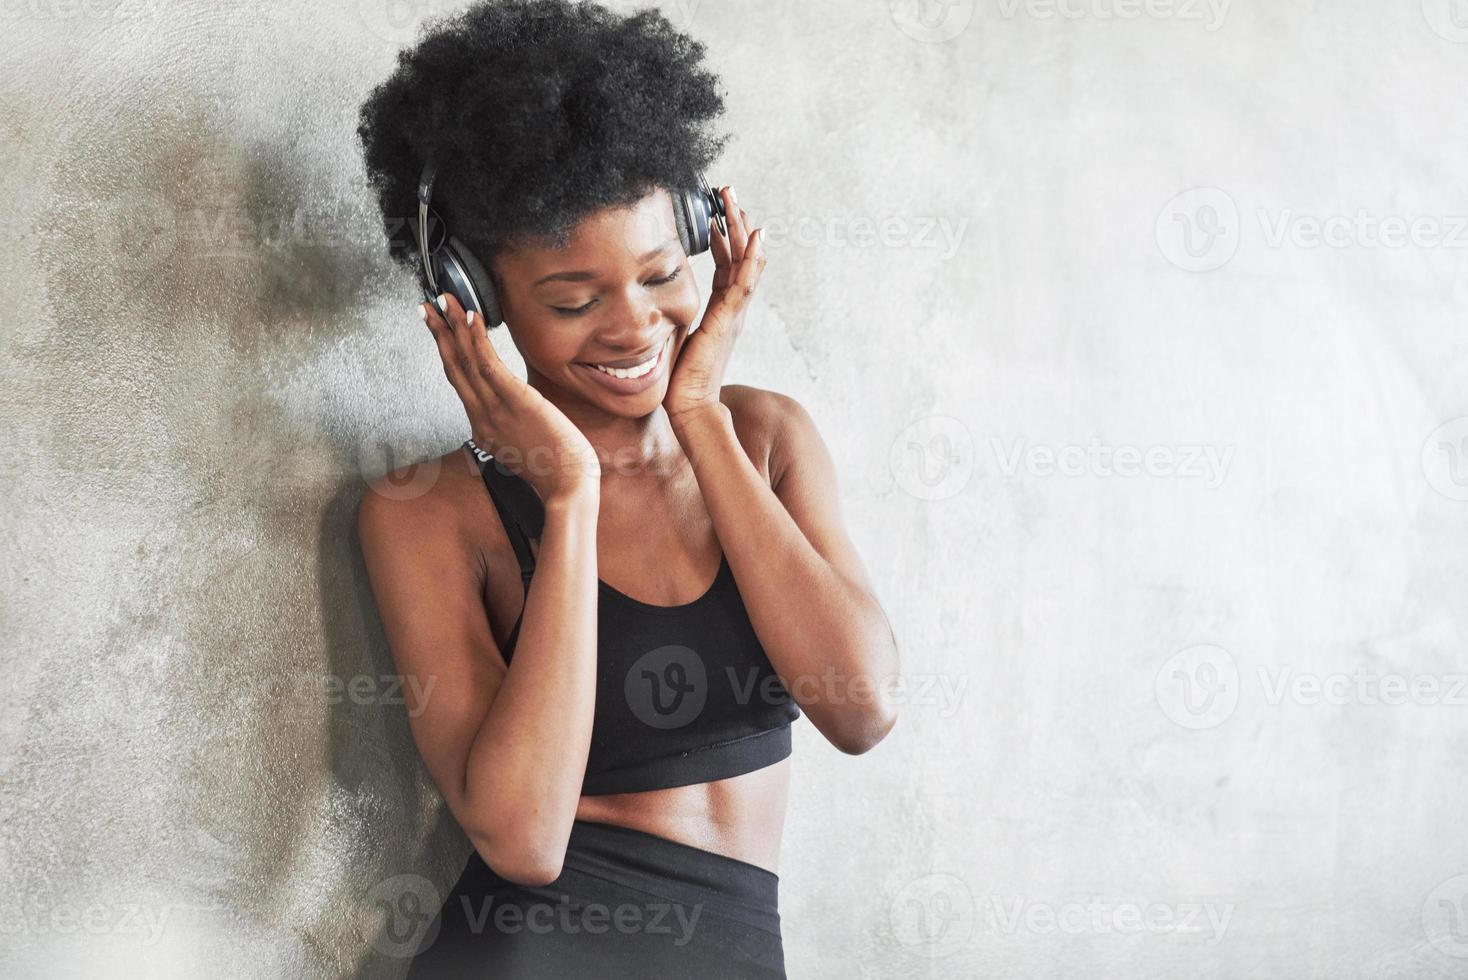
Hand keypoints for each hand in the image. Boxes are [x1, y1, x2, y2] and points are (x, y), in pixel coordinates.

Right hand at [422, 292, 600, 502]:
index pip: (459, 381)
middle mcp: (482, 417)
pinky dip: (478, 341)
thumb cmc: (554, 469)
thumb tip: (513, 412)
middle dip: (439, 333)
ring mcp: (497, 410)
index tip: (438, 329)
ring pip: (467, 361)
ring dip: (453, 327)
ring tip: (444, 301)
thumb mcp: (522, 448)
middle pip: (454, 367)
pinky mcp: (517, 402)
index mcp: (482, 427)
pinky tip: (472, 319)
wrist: (568, 487)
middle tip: (427, 306)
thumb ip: (510, 428)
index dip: (446, 351)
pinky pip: (490, 366)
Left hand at [664, 185, 766, 425]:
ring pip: (745, 263)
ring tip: (735, 200)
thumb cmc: (679, 380)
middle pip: (740, 257)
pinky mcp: (729, 321)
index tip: (717, 214)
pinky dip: (751, 260)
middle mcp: (732, 309)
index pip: (726, 267)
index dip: (724, 239)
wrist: (688, 405)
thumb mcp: (675, 337)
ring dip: (742, 229)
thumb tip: (653, 307)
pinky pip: (744, 284)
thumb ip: (672, 318)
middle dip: (735, 223)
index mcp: (720, 312)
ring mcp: (734, 314)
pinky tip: (754, 238)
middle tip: (729, 192)